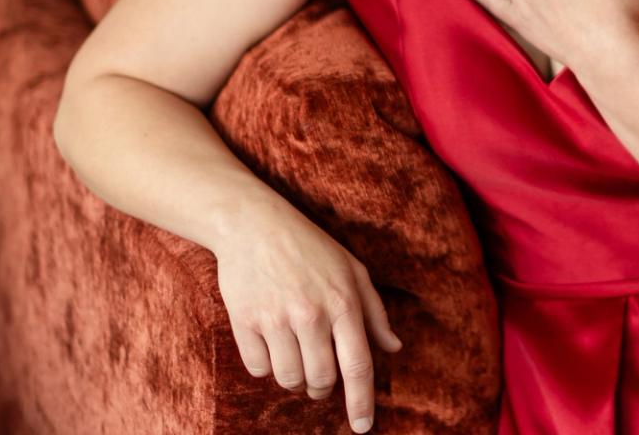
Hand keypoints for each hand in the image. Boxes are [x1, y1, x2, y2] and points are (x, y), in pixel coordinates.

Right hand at [215, 206, 402, 432]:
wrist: (252, 223)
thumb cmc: (309, 246)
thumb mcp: (352, 269)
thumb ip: (374, 312)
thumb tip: (394, 348)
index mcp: (343, 302)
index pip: (358, 366)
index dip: (361, 403)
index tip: (363, 427)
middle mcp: (311, 313)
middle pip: (321, 381)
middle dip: (322, 388)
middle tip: (319, 376)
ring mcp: (276, 318)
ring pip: (289, 379)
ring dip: (294, 379)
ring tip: (294, 356)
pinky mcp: (245, 320)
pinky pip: (257, 368)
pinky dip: (264, 366)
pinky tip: (269, 344)